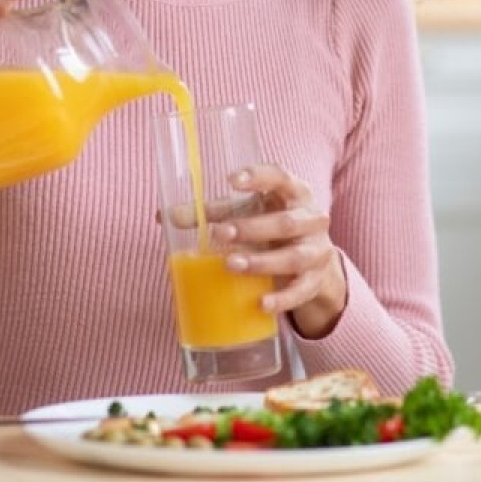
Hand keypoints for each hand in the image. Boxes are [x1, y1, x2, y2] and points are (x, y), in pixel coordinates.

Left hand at [210, 165, 346, 339]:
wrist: (312, 257)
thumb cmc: (270, 223)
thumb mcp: (245, 212)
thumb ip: (209, 212)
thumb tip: (162, 216)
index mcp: (294, 192)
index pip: (281, 177)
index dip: (258, 177)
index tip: (231, 180)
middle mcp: (312, 219)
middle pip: (286, 222)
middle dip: (252, 228)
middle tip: (220, 233)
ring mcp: (317, 251)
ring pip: (294, 257)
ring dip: (262, 262)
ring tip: (231, 264)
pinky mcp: (316, 280)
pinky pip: (301, 291)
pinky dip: (282, 299)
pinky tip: (262, 304)